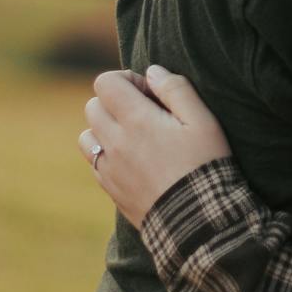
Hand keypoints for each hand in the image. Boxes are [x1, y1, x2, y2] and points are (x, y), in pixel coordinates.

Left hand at [78, 65, 231, 228]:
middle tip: (146, 112)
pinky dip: (107, 153)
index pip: (105, 83)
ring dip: (105, 128)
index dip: (127, 79)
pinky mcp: (109, 189)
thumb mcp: (203, 120)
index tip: (150, 92)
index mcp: (136, 120)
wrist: (197, 219)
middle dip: (115, 101)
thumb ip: (176, 89)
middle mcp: (114, 142)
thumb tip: (152, 72)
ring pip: (87, 135)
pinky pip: (94, 161)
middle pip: (93, 105)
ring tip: (135, 135)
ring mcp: (108, 168)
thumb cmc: (205, 164)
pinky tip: (134, 159)